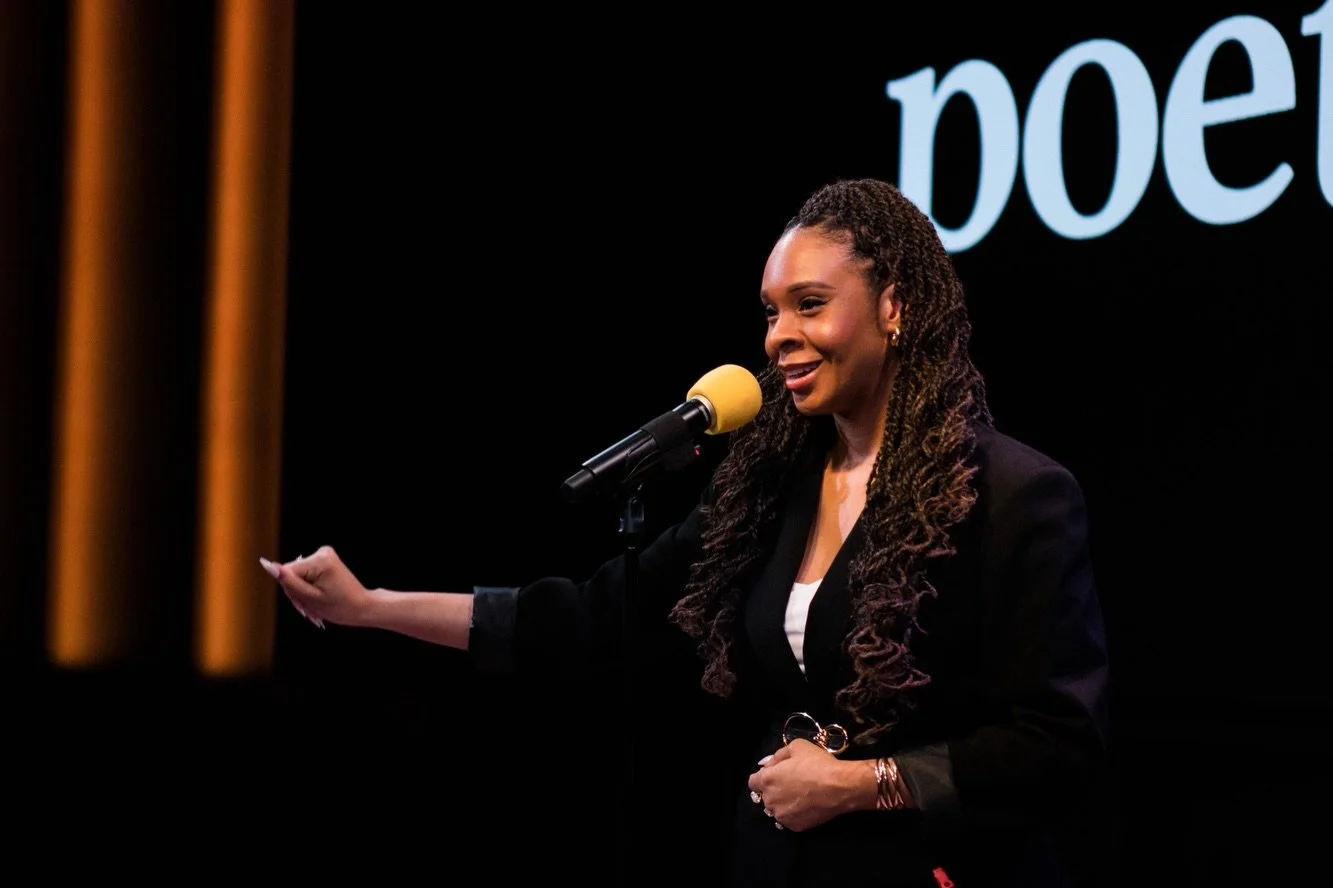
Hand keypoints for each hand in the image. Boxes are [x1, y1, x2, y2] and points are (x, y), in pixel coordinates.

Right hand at [260, 545, 376, 628]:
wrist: (361, 607)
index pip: (286, 573)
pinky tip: (318, 599)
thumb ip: (288, 582)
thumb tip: (267, 565)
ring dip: (303, 593)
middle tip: (311, 610)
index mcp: (319, 560)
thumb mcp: (310, 598)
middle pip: (292, 574)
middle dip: (298, 594)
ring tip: (316, 607)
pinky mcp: (324, 559)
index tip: (304, 605)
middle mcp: (322, 552)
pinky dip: (309, 588)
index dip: (291, 592)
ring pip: (298, 576)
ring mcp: (324, 554)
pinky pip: (306, 574)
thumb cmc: (339, 607)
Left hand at [746, 739, 871, 831]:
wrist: (839, 787)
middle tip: (793, 782)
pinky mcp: (795, 827)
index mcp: (767, 780)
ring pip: (777, 809)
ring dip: (783, 802)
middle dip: (774, 789)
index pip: (753, 782)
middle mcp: (770, 800)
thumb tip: (767, 764)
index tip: (775, 774)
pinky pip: (789, 819)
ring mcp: (782, 816)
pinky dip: (795, 813)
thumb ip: (777, 756)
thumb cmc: (817, 764)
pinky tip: (807, 805)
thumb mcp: (796, 747)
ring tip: (801, 795)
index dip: (763, 777)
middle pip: (766, 796)